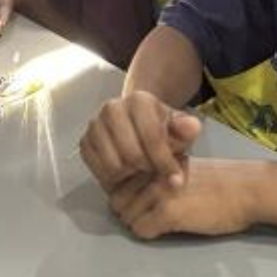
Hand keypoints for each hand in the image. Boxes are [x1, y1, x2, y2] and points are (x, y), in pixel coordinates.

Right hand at [80, 90, 201, 191]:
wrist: (135, 127)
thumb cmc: (161, 131)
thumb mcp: (180, 130)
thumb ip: (188, 129)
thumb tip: (191, 126)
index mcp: (139, 100)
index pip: (152, 137)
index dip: (166, 162)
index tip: (175, 177)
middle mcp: (112, 107)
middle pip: (132, 154)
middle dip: (147, 169)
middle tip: (155, 171)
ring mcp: (95, 124)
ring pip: (114, 164)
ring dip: (130, 174)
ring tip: (140, 171)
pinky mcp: (84, 140)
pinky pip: (97, 169)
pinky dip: (112, 177)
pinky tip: (125, 172)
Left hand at [109, 159, 256, 239]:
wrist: (245, 189)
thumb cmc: (218, 180)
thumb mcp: (178, 167)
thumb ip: (154, 173)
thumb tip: (131, 191)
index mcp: (153, 158)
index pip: (118, 180)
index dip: (124, 195)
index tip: (137, 201)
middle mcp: (151, 172)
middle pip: (117, 200)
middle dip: (128, 211)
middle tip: (146, 216)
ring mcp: (158, 192)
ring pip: (127, 217)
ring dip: (138, 223)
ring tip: (157, 222)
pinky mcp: (169, 212)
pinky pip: (141, 230)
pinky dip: (148, 233)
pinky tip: (165, 228)